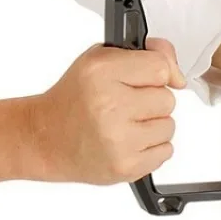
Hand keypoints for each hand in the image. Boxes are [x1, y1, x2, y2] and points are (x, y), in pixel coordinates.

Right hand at [27, 39, 185, 183]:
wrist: (44, 137)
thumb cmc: (75, 96)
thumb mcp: (101, 57)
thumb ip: (144, 52)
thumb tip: (176, 71)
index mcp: (102, 72)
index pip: (161, 67)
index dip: (160, 71)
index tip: (150, 77)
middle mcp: (109, 105)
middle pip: (168, 99)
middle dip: (153, 99)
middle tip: (128, 102)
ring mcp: (117, 140)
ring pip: (169, 126)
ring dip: (153, 124)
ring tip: (125, 123)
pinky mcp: (124, 167)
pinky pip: (165, 152)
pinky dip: (152, 147)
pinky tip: (128, 141)